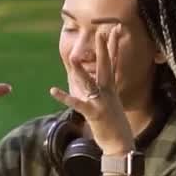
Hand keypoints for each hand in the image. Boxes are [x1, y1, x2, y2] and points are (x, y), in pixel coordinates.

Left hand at [48, 25, 135, 154]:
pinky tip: (53, 91)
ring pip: (90, 83)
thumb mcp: (111, 106)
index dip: (113, 46)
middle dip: (103, 49)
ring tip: (73, 58)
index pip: (113, 63)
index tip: (115, 30)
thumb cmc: (115, 127)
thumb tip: (103, 86)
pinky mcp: (94, 114)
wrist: (122, 145)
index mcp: (111, 89)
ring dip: (81, 71)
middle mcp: (108, 92)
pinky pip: (78, 104)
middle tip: (101, 32)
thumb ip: (106, 93)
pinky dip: (65, 98)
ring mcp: (101, 102)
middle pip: (106, 67)